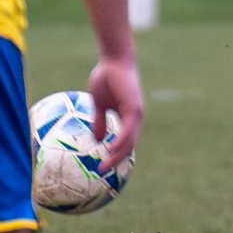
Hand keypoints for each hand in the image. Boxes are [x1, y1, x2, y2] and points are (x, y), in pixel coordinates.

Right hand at [85, 53, 143, 171]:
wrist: (114, 59)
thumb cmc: (107, 77)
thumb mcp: (99, 103)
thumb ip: (99, 120)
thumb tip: (97, 139)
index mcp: (128, 118)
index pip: (125, 142)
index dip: (117, 156)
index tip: (104, 167)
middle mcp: (135, 118)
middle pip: (128, 146)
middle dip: (116, 161)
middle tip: (102, 173)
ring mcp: (136, 114)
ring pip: (129, 142)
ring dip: (117, 156)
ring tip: (104, 167)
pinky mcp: (133, 109)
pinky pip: (127, 131)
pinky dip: (120, 143)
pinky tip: (110, 151)